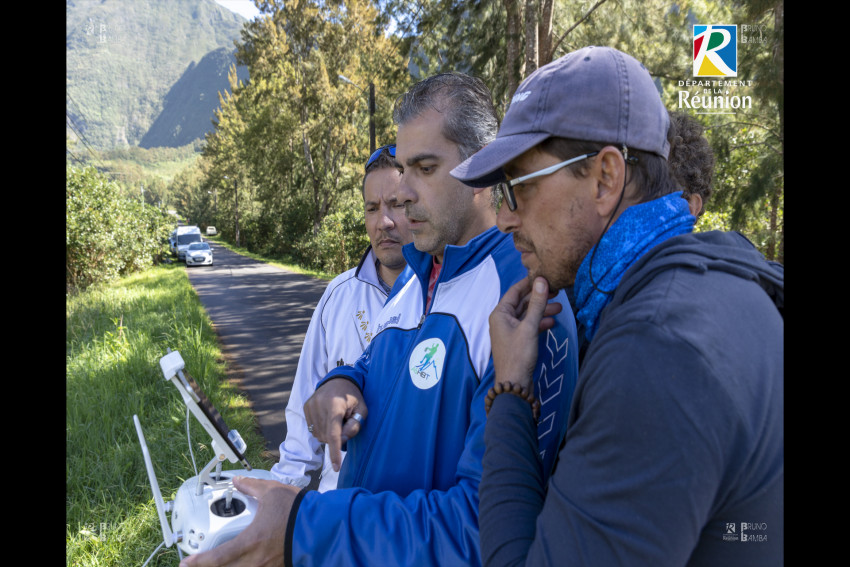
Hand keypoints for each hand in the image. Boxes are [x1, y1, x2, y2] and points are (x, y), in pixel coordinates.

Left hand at [179, 477, 299, 566]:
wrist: (324, 525)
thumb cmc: (298, 511)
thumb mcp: (272, 492)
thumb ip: (252, 487)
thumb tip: (238, 481)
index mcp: (251, 542)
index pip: (218, 557)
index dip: (199, 562)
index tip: (186, 562)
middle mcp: (257, 560)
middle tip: (196, 565)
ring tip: (219, 563)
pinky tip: (243, 563)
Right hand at [303, 378, 367, 471]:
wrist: (338, 379)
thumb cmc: (353, 396)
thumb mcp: (362, 410)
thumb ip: (354, 426)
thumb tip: (341, 440)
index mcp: (335, 405)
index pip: (333, 434)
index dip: (335, 452)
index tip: (336, 467)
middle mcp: (319, 405)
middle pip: (326, 436)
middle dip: (336, 438)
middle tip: (344, 425)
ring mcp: (310, 406)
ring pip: (318, 434)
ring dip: (328, 434)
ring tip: (336, 420)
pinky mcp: (306, 407)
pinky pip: (312, 428)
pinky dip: (321, 429)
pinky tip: (328, 419)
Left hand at [489, 277, 561, 390]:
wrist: (515, 384)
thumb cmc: (519, 355)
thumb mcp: (529, 327)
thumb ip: (536, 304)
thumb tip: (541, 281)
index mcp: (500, 313)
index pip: (515, 291)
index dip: (530, 283)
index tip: (545, 277)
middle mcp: (502, 320)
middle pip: (522, 302)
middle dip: (539, 297)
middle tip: (557, 291)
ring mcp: (510, 331)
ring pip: (527, 315)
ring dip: (542, 310)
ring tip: (560, 308)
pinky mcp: (518, 341)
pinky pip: (529, 326)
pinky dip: (540, 323)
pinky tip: (552, 322)